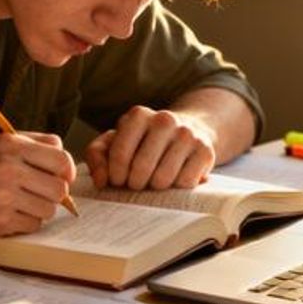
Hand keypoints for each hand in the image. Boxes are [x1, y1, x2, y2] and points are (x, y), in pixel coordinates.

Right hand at [0, 132, 75, 237]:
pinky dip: (27, 222)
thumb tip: (66, 161)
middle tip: (39, 191)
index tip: (62, 176)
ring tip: (22, 202)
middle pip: (59, 188)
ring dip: (40, 208)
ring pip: (49, 209)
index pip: (61, 159)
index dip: (66, 171)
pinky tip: (11, 213)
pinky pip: (34, 225)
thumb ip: (34, 144)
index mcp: (11, 145)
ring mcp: (3, 197)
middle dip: (53, 192)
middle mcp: (8, 168)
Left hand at [84, 105, 215, 190]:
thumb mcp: (114, 143)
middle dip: (134, 184)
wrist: (185, 132)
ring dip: (155, 188)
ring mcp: (187, 134)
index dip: (115, 175)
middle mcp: (164, 119)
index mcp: (138, 115)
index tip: (117, 181)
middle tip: (136, 183)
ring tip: (154, 181)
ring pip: (163, 179)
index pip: (120, 154)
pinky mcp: (205, 150)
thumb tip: (101, 181)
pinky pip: (185, 183)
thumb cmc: (142, 142)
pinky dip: (176, 188)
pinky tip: (174, 179)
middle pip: (141, 169)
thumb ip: (97, 156)